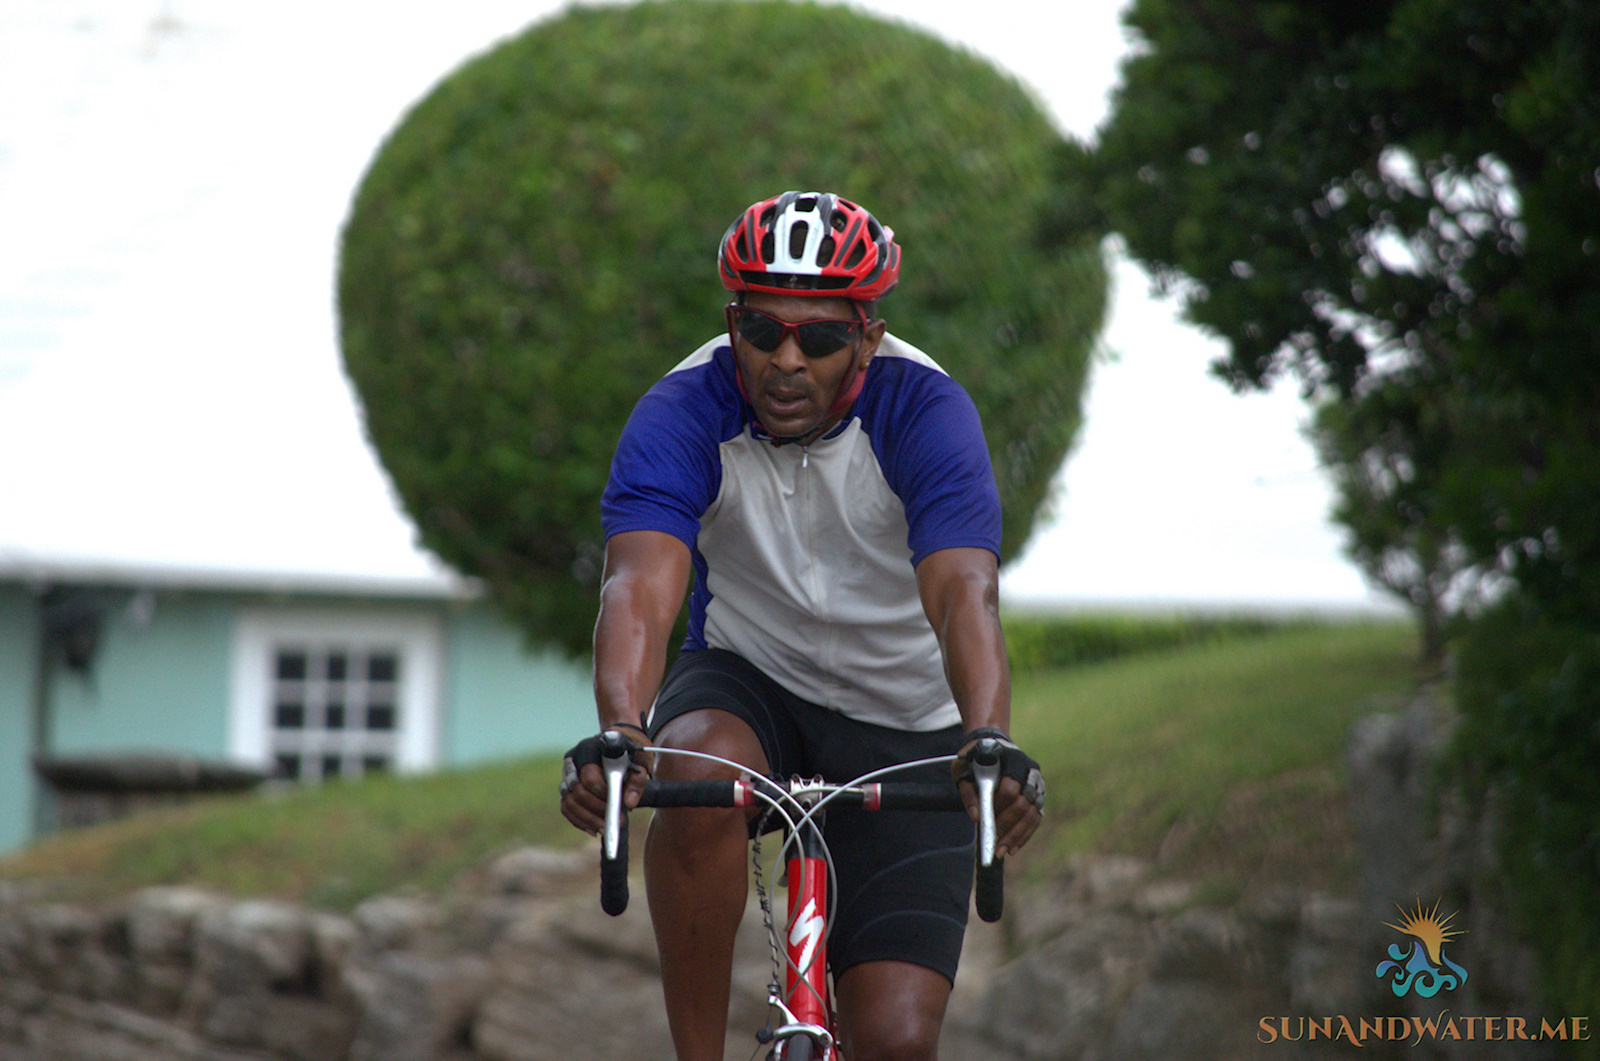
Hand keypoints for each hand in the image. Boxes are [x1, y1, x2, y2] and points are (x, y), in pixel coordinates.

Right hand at [559, 725, 653, 836]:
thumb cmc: (624, 757)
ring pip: (569, 802)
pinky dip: (578, 821)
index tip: (617, 804)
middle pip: (577, 792)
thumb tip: (629, 803)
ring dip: (587, 819)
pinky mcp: (565, 789)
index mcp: (588, 751)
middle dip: (596, 810)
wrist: (614, 752)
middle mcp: (572, 763)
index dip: (602, 793)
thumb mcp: (635, 763)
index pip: (589, 776)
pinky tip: (593, 830)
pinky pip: (566, 809)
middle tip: (614, 822)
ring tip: (605, 830)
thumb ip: (637, 780)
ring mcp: (566, 777)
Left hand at [952, 728, 1043, 857]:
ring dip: (1017, 835)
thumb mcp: (963, 769)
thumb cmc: (975, 759)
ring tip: (1003, 851)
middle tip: (995, 845)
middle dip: (1008, 827)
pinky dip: (1025, 834)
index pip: (1009, 789)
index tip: (986, 824)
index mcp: (1011, 761)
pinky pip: (1036, 818)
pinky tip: (1013, 847)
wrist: (992, 744)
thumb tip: (977, 818)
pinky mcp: (1039, 795)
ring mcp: (1037, 784)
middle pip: (1024, 804)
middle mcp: (1029, 772)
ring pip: (1033, 814)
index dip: (998, 808)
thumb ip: (968, 792)